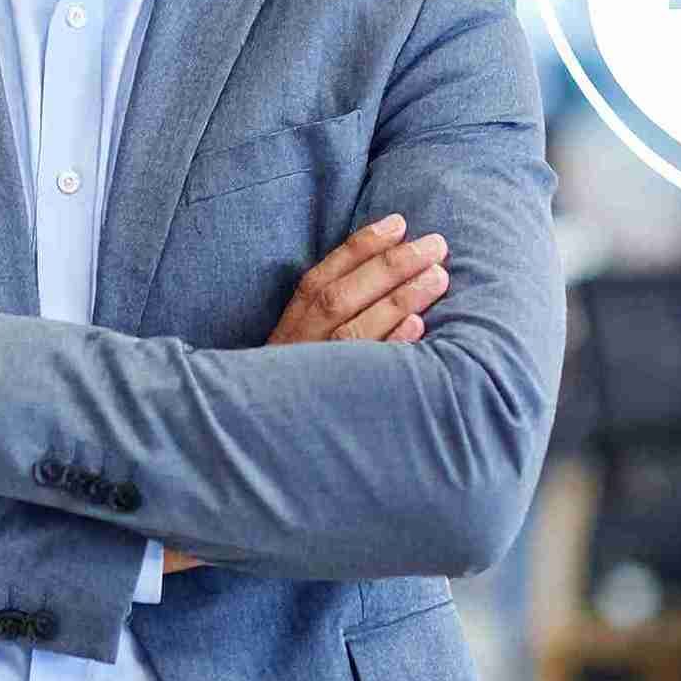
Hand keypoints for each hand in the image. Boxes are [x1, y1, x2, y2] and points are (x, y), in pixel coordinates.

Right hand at [161, 217, 450, 577]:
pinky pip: (364, 377)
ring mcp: (312, 381)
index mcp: (286, 330)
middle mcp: (295, 351)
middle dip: (391, 267)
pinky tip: (421, 328)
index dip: (359, 248)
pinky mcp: (331, 411)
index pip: (322, 277)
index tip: (397, 222)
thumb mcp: (292, 352)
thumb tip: (377, 275)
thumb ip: (323, 319)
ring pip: (357, 332)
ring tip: (440, 276)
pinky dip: (391, 349)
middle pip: (343, 298)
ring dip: (401, 299)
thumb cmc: (285, 399)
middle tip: (435, 244)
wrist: (241, 459)